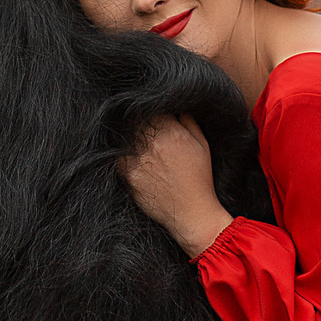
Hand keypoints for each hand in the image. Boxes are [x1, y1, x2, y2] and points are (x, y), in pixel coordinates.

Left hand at [120, 115, 233, 255]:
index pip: (151, 109)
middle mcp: (152, 143)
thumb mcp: (202, 145)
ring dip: (129, 140)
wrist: (192, 213)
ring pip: (124, 138)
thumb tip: (176, 107)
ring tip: (139, 149)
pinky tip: (133, 162)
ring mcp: (138, 159)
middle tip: (141, 132)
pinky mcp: (129, 175)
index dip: (150, 111)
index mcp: (171, 131)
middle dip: (137, 124)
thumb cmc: (200, 178)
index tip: (149, 116)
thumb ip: (189, 121)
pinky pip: (118, 158)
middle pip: (135, 122)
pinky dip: (122, 157)